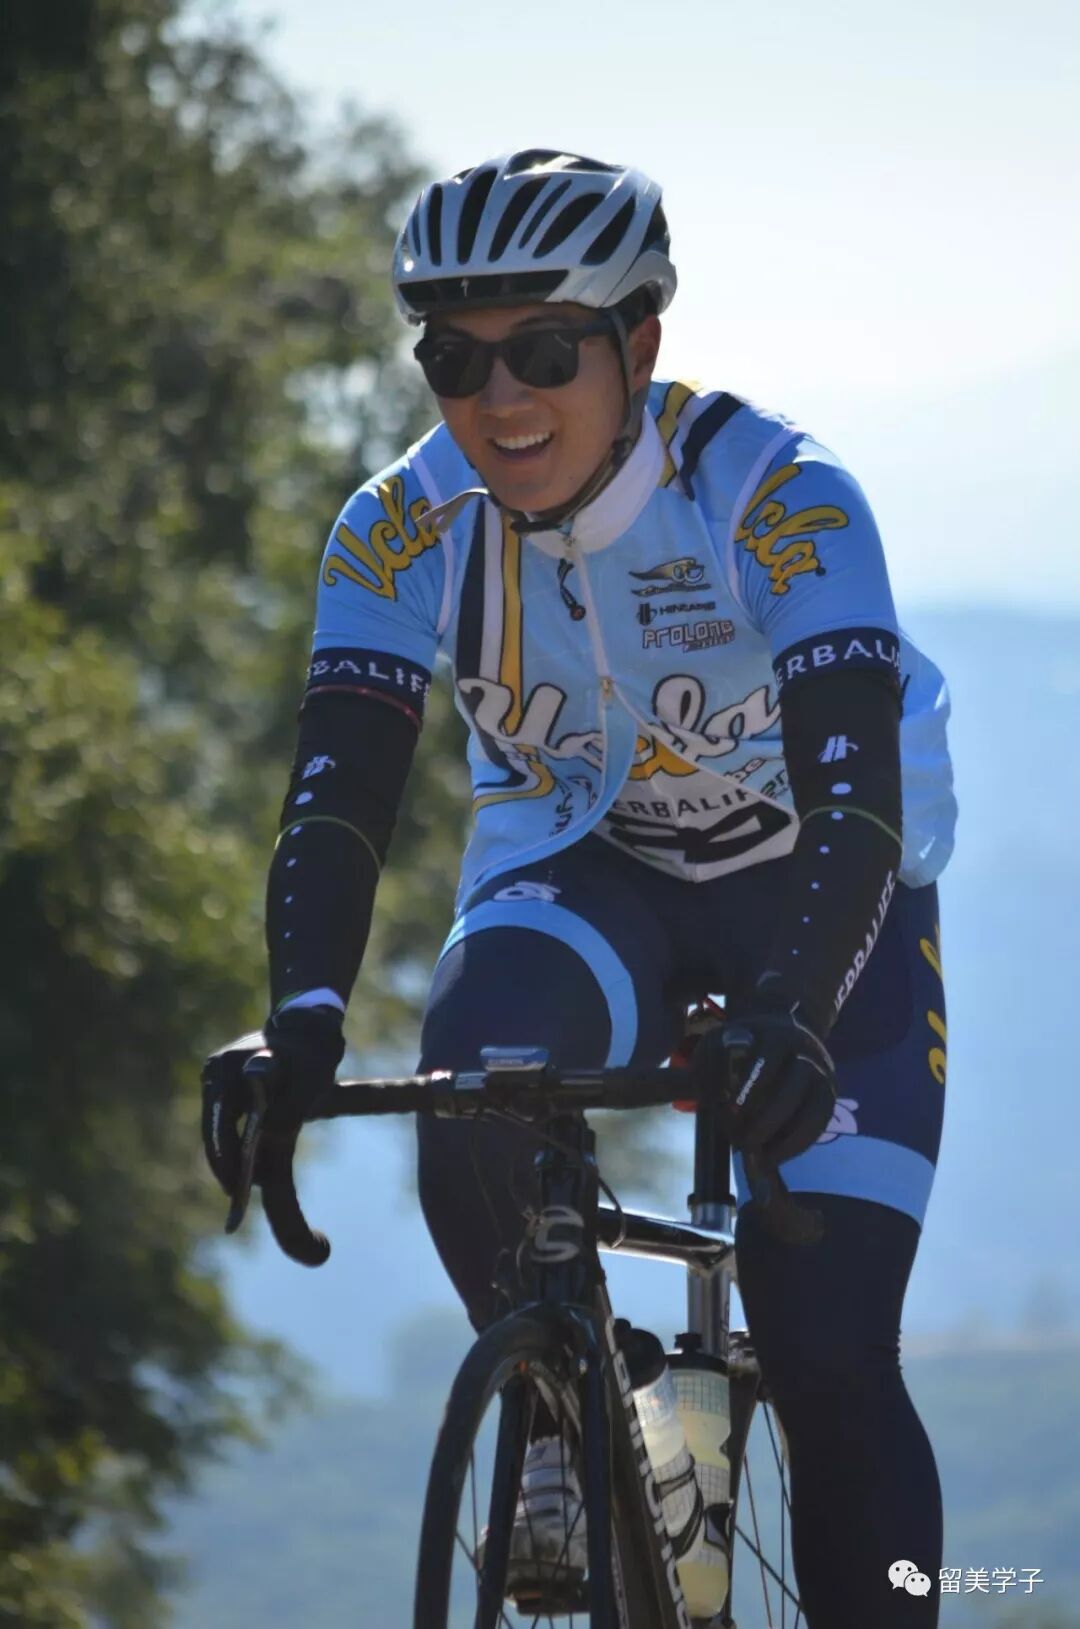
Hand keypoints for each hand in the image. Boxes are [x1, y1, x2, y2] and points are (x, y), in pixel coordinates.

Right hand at [200, 1007, 343, 1197]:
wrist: (308, 1027)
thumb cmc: (311, 1054)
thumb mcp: (310, 1081)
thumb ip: (289, 1108)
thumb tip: (268, 1139)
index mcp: (230, 1067)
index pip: (222, 1124)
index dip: (227, 1159)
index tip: (236, 1188)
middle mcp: (215, 1071)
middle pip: (214, 1129)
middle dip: (226, 1164)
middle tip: (237, 1197)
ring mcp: (216, 1077)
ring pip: (217, 1127)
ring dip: (228, 1156)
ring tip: (241, 1189)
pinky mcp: (222, 1085)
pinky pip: (224, 1120)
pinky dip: (233, 1142)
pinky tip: (245, 1166)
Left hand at [692, 1001, 835, 1165]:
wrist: (787, 1033)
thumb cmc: (743, 1044)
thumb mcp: (721, 1043)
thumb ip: (708, 1064)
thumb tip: (697, 1095)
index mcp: (776, 1035)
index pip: (768, 1058)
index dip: (752, 1084)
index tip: (732, 1108)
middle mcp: (806, 1053)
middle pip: (792, 1090)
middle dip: (767, 1121)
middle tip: (743, 1141)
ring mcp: (822, 1076)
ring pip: (813, 1113)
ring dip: (787, 1141)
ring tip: (761, 1159)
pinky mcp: (829, 1098)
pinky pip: (818, 1126)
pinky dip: (797, 1146)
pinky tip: (774, 1157)